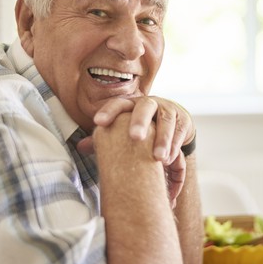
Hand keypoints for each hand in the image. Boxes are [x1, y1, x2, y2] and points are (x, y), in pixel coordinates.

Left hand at [76, 96, 194, 204]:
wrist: (172, 125)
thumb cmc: (142, 130)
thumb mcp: (124, 132)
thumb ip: (104, 139)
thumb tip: (79, 147)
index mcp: (131, 105)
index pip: (118, 104)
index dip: (108, 111)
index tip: (98, 122)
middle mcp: (149, 103)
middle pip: (144, 108)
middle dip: (140, 122)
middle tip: (135, 137)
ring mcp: (168, 110)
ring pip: (166, 121)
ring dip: (163, 139)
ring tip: (158, 158)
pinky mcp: (183, 120)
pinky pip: (179, 131)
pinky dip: (175, 145)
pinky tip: (169, 159)